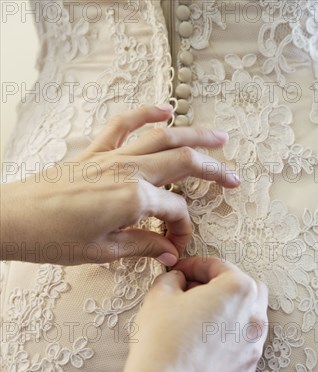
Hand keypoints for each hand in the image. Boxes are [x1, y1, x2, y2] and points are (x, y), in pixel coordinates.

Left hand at [1, 104, 238, 265]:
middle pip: (182, 164)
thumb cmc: (52, 238)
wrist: (13, 219)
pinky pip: (124, 125)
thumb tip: (167, 252)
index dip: (182, 230)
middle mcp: (127, 171)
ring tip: (219, 137)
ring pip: (163, 138)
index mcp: (133, 199)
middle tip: (233, 178)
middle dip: (212, 170)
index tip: (176, 245)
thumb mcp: (103, 251)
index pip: (175, 212)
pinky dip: (145, 113)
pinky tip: (164, 109)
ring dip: (194, 134)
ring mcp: (111, 157)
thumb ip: (142, 246)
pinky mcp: (95, 151)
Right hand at [121, 257, 267, 371]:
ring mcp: (253, 347)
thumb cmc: (162, 340)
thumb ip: (173, 278)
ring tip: (200, 317)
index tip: (180, 271)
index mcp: (238, 290)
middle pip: (246, 288)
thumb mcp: (159, 295)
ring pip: (249, 318)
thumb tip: (179, 280)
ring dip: (229, 311)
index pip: (220, 266)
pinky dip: (228, 338)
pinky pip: (242, 346)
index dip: (195, 265)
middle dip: (223, 284)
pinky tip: (204, 344)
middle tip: (195, 290)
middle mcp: (255, 317)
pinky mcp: (246, 371)